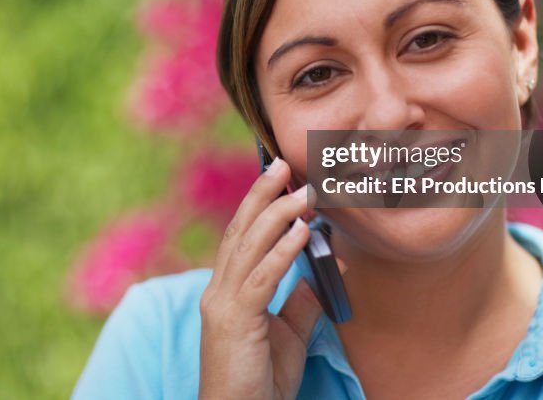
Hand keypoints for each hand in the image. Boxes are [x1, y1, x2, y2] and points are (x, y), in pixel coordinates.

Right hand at [198, 157, 322, 399]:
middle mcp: (217, 291)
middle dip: (261, 194)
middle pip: (239, 231)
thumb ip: (301, 300)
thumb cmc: (260, 382)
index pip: (240, 237)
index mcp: (225, 291)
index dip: (258, 204)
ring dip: (277, 215)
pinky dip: (282, 251)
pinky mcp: (235, 322)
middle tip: (283, 164)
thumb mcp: (287, 334)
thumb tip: (325, 267)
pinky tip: (301, 232)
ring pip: (248, 247)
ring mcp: (222, 304)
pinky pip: (261, 278)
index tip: (279, 177)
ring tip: (303, 193)